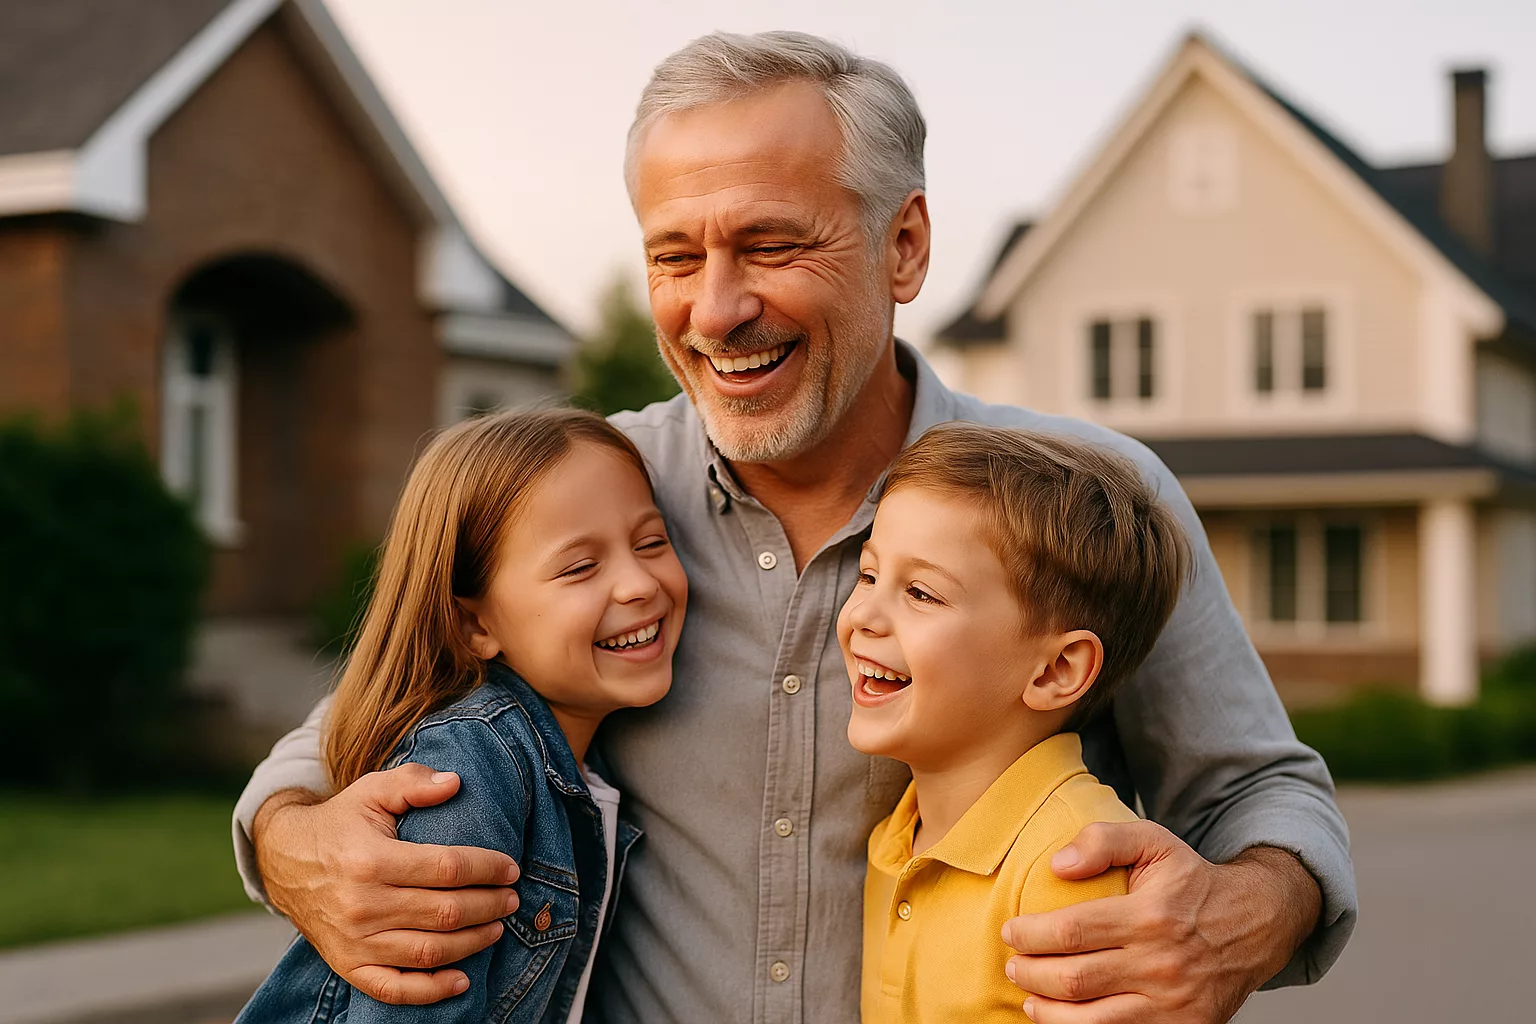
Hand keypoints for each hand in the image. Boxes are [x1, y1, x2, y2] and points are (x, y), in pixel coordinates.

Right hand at [252, 763, 521, 1004]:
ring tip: (497, 927)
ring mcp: (354, 941)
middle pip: (444, 912)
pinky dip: (431, 991)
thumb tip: (455, 782)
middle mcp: (362, 906)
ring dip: (472, 943)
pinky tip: (462, 981)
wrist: (284, 860)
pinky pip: (393, 988)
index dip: (487, 869)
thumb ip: (413, 783)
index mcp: (371, 861)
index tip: (511, 868)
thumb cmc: (340, 823)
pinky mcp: (347, 965)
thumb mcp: (371, 791)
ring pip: (428, 952)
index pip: (447, 869)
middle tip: (512, 899)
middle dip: (488, 906)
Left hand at [1001, 821, 1320, 1023]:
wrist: (1254, 924)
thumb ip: (1103, 840)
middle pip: (1074, 980)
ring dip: (1048, 1013)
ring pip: (1092, 1021)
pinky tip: (1062, 1019)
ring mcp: (1173, 1004)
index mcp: (1150, 916)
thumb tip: (1058, 864)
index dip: (1031, 935)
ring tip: (1029, 998)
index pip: (1072, 931)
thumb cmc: (1191, 882)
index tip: (1011, 931)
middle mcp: (1161, 964)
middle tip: (1013, 965)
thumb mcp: (1154, 842)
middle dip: (1030, 974)